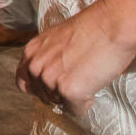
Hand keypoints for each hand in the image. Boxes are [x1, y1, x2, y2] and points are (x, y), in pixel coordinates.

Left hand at [16, 2, 135, 116]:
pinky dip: (87, 102)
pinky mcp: (67, 91)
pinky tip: (94, 82)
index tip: (56, 83)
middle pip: (43, 97)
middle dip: (60, 93)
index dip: (41, 87)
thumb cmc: (92, 28)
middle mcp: (35, 66)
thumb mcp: (57, 38)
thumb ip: (47, 56)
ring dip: (74, 97)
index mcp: (31, 51)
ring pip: (60, 104)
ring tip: (88, 74)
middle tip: (79, 76)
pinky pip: (76, 111)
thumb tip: (48, 75)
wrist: (112, 24)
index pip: (23, 82)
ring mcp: (49, 79)